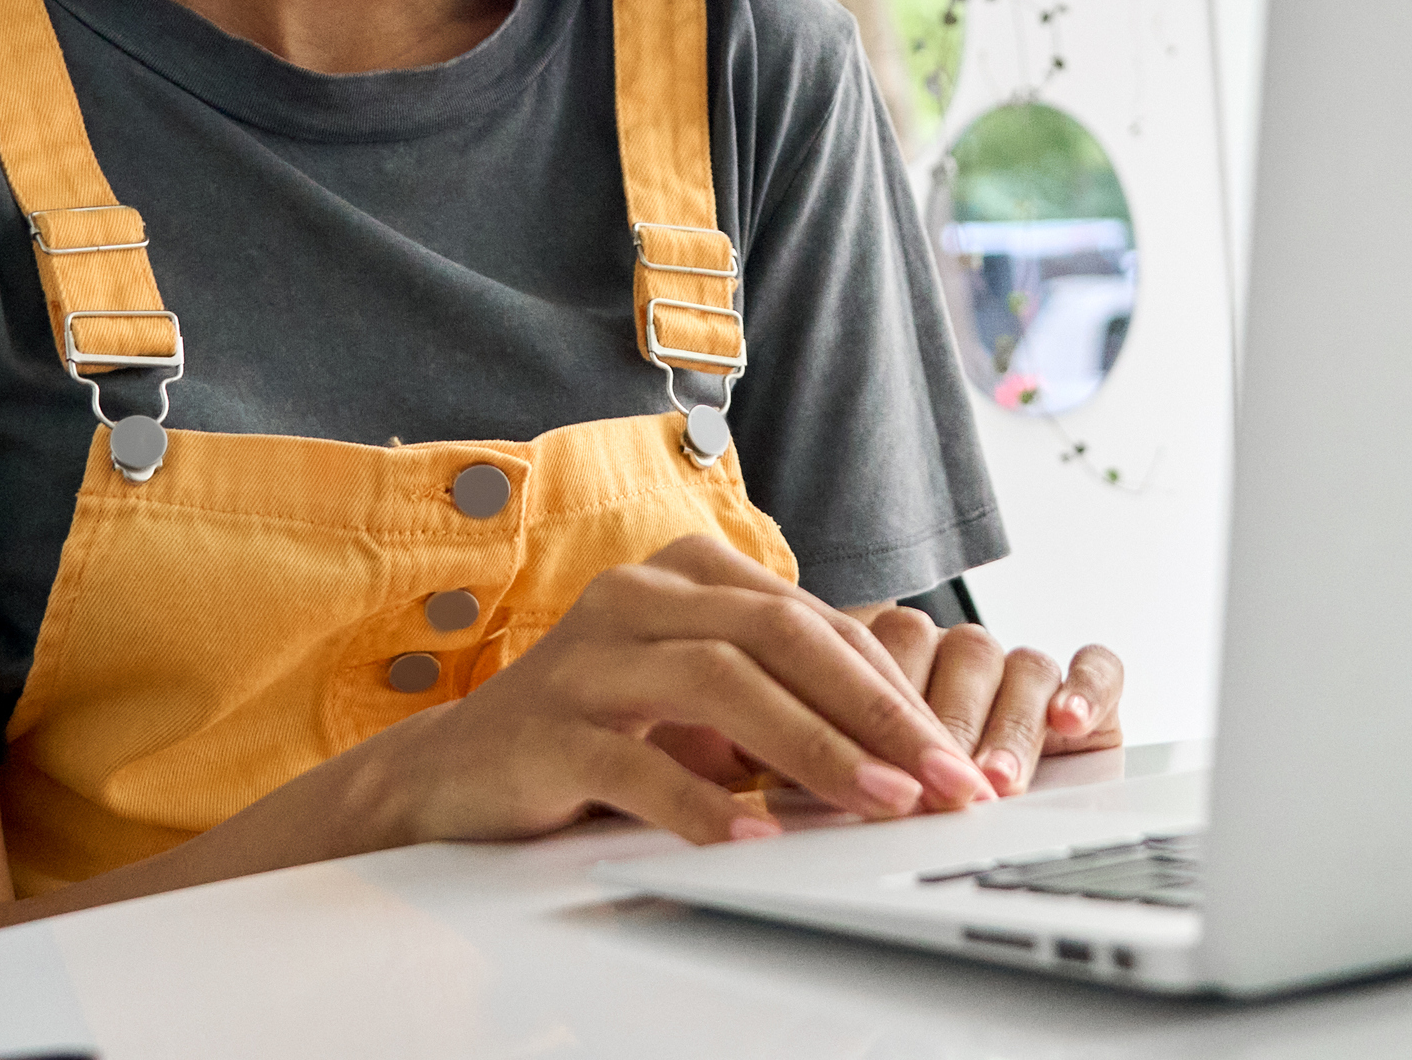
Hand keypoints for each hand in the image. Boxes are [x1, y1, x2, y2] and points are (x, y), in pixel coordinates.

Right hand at [369, 535, 995, 847]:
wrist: (458, 770)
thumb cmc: (601, 730)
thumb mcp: (701, 702)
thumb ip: (783, 700)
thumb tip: (908, 750)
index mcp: (689, 574)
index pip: (816, 622)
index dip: (893, 688)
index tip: (954, 755)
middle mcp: (640, 597)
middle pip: (781, 635)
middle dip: (874, 710)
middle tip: (941, 779)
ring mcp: (590, 657)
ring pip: (722, 682)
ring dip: (812, 746)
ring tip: (875, 801)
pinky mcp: (548, 728)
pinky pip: (637, 761)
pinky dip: (703, 802)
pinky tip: (754, 836)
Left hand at [850, 606, 1125, 798]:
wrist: (990, 815)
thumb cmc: (903, 796)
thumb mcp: (868, 778)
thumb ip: (849, 764)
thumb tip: (830, 784)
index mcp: (899, 653)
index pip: (898, 647)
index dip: (893, 706)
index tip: (886, 763)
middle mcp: (962, 654)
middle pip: (965, 659)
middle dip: (955, 728)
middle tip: (946, 784)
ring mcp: (1022, 668)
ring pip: (1023, 666)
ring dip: (1010, 726)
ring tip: (999, 778)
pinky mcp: (1088, 686)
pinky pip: (1097, 666)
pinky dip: (1087, 688)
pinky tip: (1069, 721)